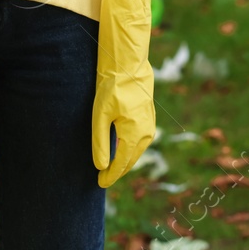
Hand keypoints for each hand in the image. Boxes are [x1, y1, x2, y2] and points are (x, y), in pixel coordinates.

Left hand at [92, 0, 155, 187]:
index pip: (121, 164)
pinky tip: (120, 149)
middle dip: (117, 171)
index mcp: (134, 135)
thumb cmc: (112, 88)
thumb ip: (101, 143)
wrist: (129, 66)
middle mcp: (146, 134)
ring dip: (124, 161)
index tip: (99, 183)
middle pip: (131, 161)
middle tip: (102, 179)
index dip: (110, 176)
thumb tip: (101, 166)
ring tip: (109, 167)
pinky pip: (139, 142)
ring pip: (136, 152)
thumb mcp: (100, 116)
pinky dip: (130, 149)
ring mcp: (150, 127)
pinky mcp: (149, 120)